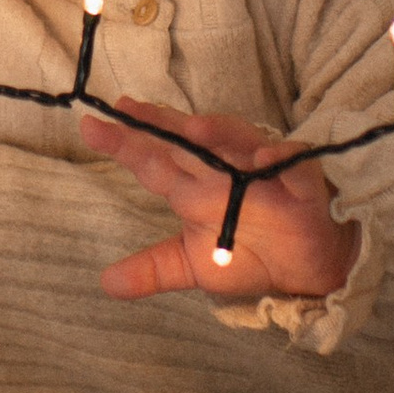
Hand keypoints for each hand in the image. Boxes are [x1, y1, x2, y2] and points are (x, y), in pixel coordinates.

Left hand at [80, 97, 353, 303]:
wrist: (302, 267)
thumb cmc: (245, 253)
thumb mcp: (192, 265)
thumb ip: (151, 269)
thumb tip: (105, 283)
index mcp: (192, 186)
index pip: (153, 159)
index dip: (125, 142)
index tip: (90, 126)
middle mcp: (221, 171)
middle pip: (187, 142)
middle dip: (159, 125)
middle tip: (127, 109)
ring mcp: (260, 171)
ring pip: (237, 142)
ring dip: (218, 132)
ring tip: (192, 128)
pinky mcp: (301, 182)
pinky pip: (293, 164)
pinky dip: (281, 157)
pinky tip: (266, 158)